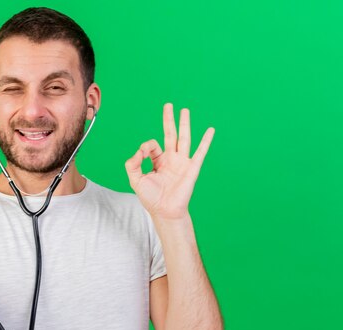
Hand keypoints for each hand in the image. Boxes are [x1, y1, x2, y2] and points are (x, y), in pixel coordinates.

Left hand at [125, 103, 214, 219]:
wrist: (165, 212)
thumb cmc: (151, 198)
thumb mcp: (136, 180)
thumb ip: (132, 164)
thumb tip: (138, 151)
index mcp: (158, 161)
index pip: (151, 146)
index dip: (144, 148)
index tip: (141, 156)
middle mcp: (170, 159)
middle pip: (170, 134)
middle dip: (168, 120)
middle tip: (168, 105)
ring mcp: (182, 162)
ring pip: (184, 138)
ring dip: (184, 124)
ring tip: (184, 110)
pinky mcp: (191, 168)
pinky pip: (200, 152)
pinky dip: (206, 141)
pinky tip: (210, 130)